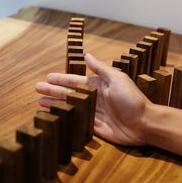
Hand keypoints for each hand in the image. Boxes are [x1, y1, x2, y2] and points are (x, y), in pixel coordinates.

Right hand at [35, 53, 150, 144]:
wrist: (143, 124)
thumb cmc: (132, 100)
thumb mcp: (117, 79)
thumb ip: (101, 69)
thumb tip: (87, 55)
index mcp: (99, 86)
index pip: (75, 81)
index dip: (61, 79)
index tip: (48, 77)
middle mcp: (94, 98)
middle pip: (69, 93)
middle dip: (53, 91)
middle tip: (37, 89)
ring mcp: (94, 113)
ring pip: (70, 107)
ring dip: (56, 104)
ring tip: (41, 103)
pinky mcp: (95, 127)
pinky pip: (76, 121)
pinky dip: (66, 118)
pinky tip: (56, 117)